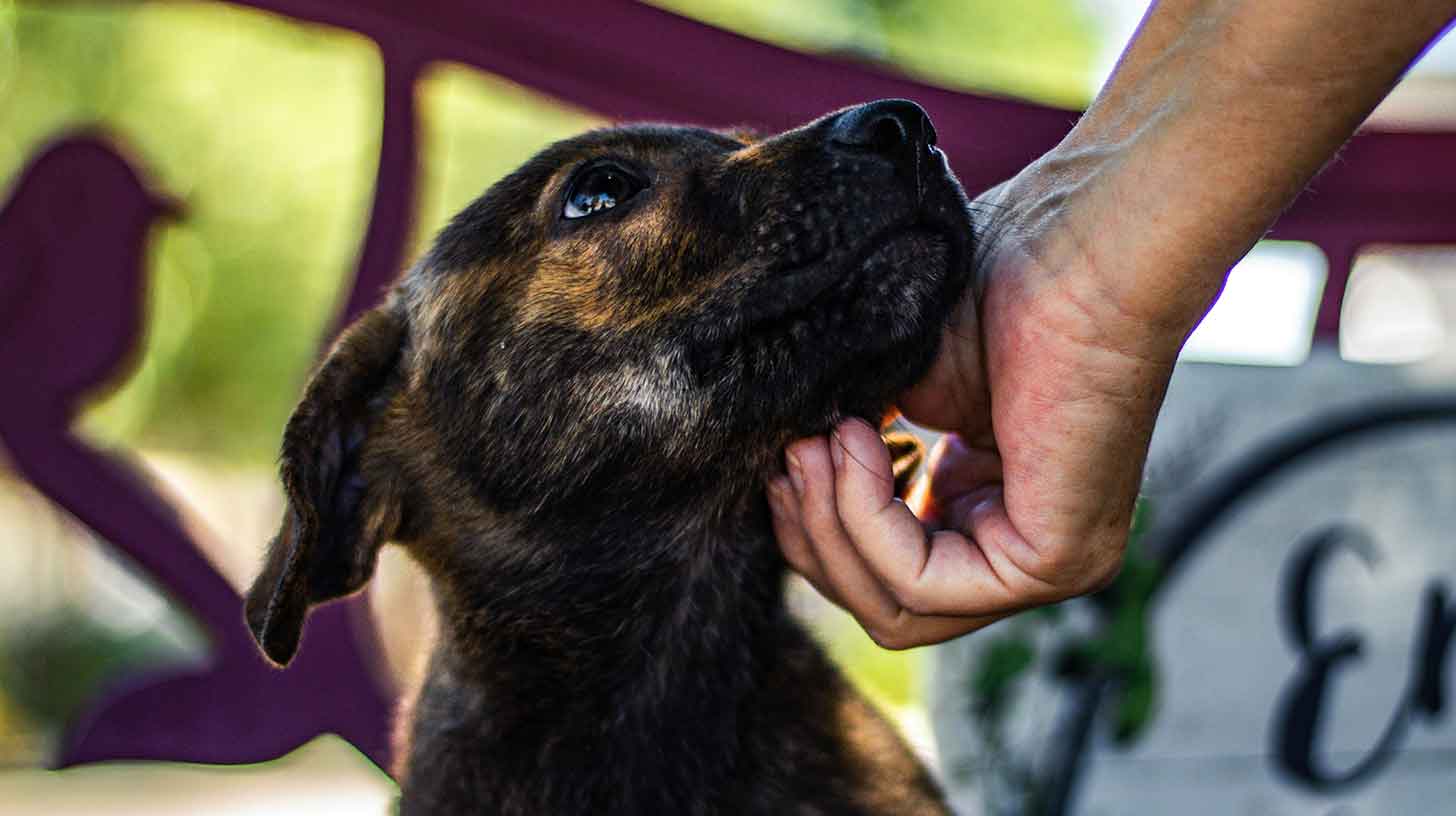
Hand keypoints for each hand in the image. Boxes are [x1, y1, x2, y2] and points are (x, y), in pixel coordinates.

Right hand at [766, 169, 1184, 648]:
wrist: (1078, 244)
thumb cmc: (999, 285)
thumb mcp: (897, 387)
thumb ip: (845, 449)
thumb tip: (777, 479)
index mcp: (989, 510)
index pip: (882, 575)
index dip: (815, 525)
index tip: (783, 450)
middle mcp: (1022, 550)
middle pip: (883, 608)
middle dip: (813, 537)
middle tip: (787, 454)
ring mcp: (1045, 566)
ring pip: (896, 611)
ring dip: (830, 527)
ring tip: (815, 444)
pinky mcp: (1052, 562)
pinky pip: (922, 583)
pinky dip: (865, 519)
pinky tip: (852, 443)